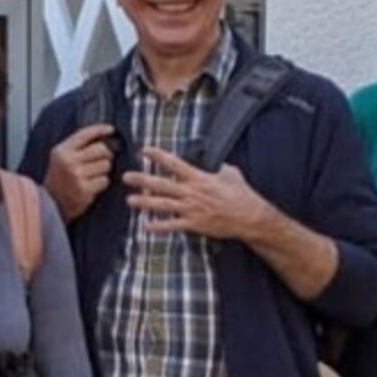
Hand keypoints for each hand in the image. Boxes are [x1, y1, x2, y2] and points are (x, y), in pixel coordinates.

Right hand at [45, 123, 116, 220]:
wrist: (51, 204)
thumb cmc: (59, 179)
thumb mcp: (60, 158)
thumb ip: (76, 147)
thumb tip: (103, 137)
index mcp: (61, 151)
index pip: (84, 134)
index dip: (100, 130)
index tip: (111, 130)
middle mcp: (68, 162)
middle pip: (101, 149)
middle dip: (106, 155)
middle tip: (101, 160)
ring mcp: (76, 176)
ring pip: (106, 165)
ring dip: (103, 171)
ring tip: (93, 176)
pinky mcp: (84, 190)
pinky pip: (104, 180)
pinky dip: (102, 183)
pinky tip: (92, 186)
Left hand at [124, 146, 273, 240]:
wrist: (250, 217)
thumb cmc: (241, 194)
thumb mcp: (230, 173)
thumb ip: (216, 167)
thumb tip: (212, 162)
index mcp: (199, 177)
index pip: (174, 163)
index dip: (158, 156)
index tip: (144, 150)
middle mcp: (192, 192)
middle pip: (162, 184)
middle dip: (142, 180)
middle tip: (126, 177)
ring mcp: (191, 209)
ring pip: (163, 205)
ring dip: (144, 202)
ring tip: (130, 200)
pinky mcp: (193, 224)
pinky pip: (172, 226)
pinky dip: (158, 227)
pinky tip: (145, 226)